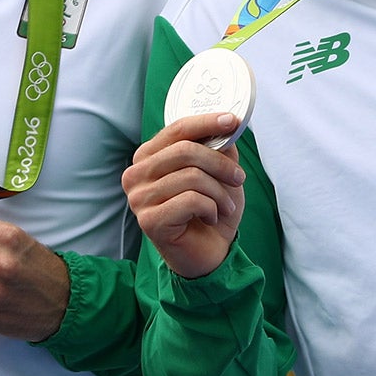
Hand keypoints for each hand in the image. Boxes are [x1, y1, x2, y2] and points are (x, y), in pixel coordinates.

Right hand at [122, 113, 245, 278]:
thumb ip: (217, 149)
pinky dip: (211, 208)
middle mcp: (136, 174)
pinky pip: (191, 201)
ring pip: (191, 177)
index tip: (232, 121)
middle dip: (220, 164)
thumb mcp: (218, 174)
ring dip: (219, 192)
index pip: (177, 129)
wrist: (207, 254)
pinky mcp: (148, 220)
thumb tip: (225, 129)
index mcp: (148, 157)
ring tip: (225, 206)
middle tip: (238, 178)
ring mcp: (138, 198)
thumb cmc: (209, 211)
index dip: (206, 122)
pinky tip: (211, 217)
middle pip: (185, 150)